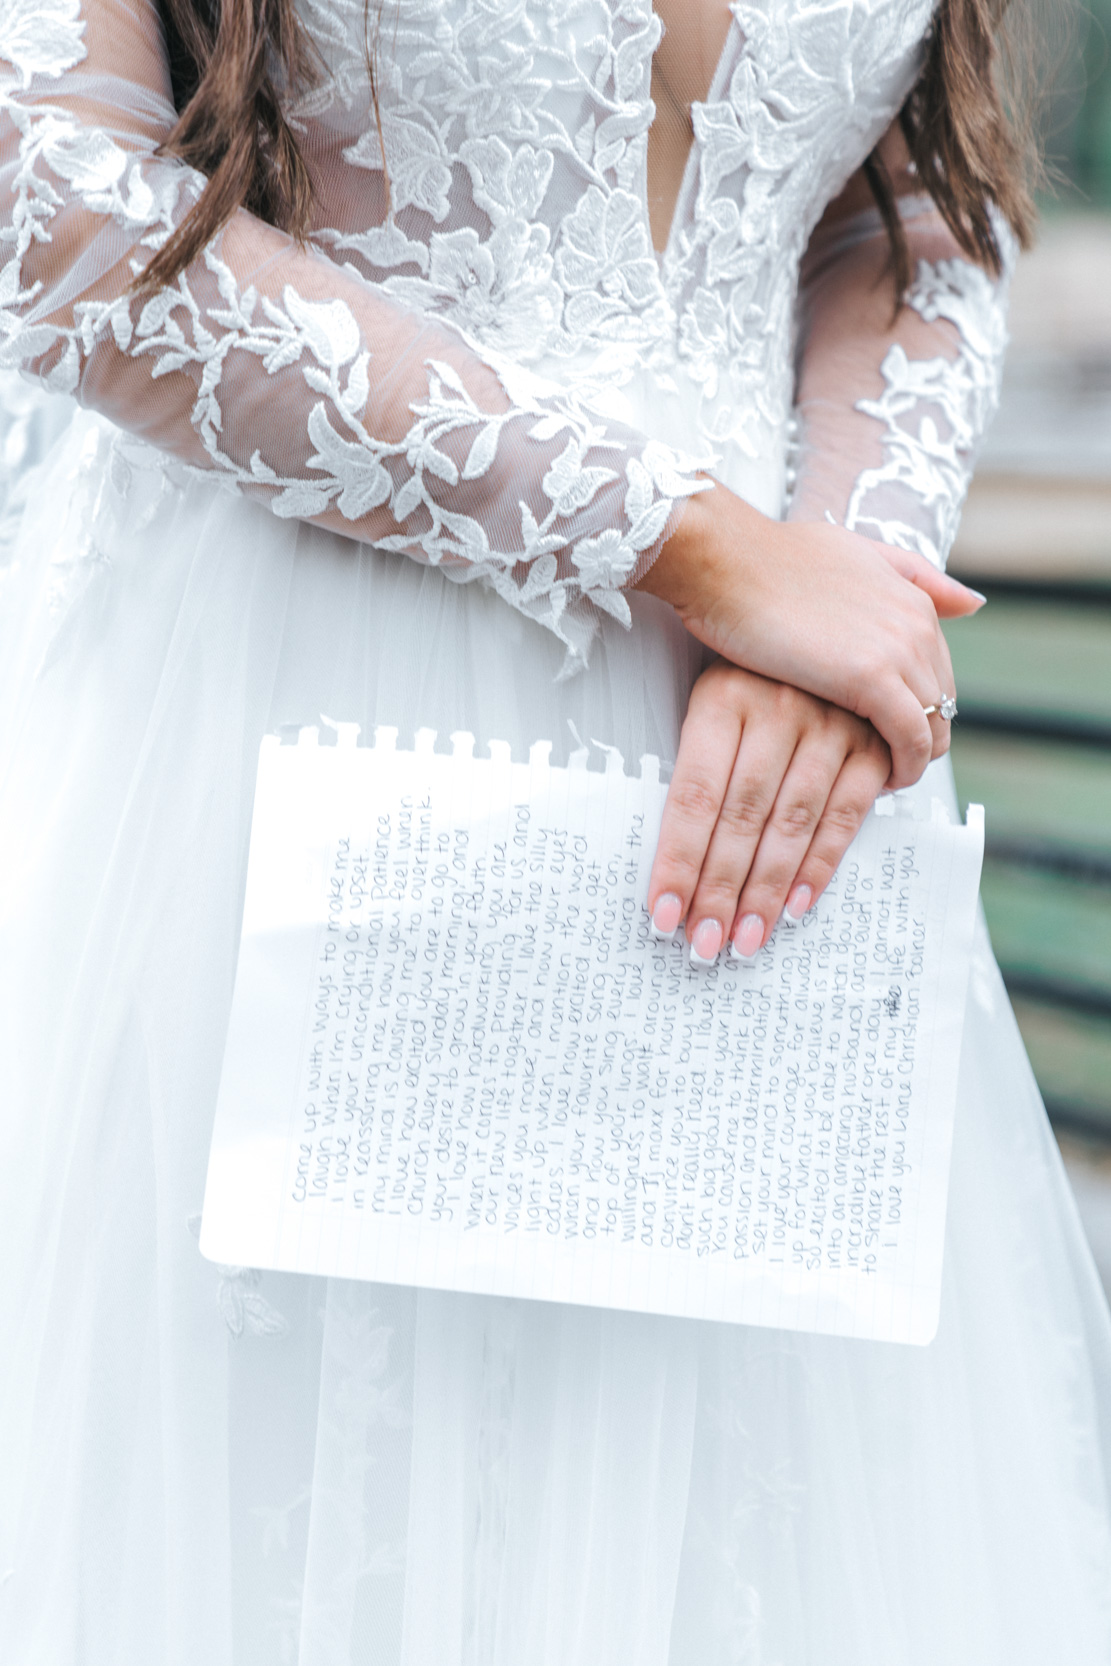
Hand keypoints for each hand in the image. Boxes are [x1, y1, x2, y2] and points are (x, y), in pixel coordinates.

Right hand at [636, 481, 982, 789]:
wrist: (725, 561)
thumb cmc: (767, 561)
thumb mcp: (854, 554)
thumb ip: (913, 575)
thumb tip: (972, 602)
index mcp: (912, 599)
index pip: (937, 671)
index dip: (917, 708)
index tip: (887, 732)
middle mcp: (916, 624)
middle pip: (941, 702)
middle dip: (918, 738)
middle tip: (883, 765)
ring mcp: (897, 650)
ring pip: (932, 725)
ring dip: (911, 760)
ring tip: (879, 780)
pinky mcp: (871, 678)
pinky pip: (909, 740)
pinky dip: (901, 768)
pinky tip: (877, 784)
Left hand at [646, 661, 890, 962]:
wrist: (802, 589)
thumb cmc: (744, 658)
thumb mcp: (706, 688)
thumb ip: (695, 763)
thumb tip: (671, 842)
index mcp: (722, 696)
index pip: (694, 797)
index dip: (679, 861)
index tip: (663, 915)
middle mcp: (777, 707)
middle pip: (740, 819)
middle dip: (720, 891)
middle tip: (704, 947)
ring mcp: (830, 721)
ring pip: (791, 823)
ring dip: (767, 891)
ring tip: (743, 940)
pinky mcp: (871, 738)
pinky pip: (845, 812)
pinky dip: (822, 863)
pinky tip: (797, 906)